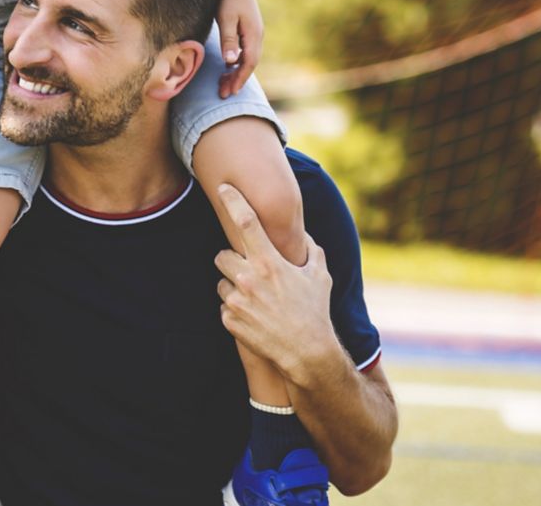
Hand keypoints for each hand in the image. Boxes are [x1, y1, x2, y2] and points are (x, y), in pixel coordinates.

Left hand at [213, 183, 336, 381]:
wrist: (306, 352)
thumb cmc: (314, 311)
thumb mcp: (319, 276)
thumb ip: (310, 250)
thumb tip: (302, 234)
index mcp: (269, 263)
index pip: (245, 223)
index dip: (233, 201)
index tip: (223, 187)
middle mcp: (248, 278)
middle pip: (221, 255)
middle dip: (232, 261)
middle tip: (249, 272)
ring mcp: (236, 300)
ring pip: (220, 282)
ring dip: (233, 287)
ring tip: (256, 299)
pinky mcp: (228, 319)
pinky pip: (224, 306)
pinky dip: (235, 309)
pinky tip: (254, 317)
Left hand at [216, 0, 263, 97]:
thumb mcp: (225, 19)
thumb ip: (228, 40)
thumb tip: (231, 62)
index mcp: (254, 34)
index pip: (249, 63)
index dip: (239, 79)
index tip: (229, 91)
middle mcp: (257, 34)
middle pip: (250, 63)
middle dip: (237, 80)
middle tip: (224, 94)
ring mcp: (254, 31)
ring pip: (248, 57)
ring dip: (236, 72)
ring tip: (223, 83)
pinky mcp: (248, 27)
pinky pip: (246, 50)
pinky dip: (237, 61)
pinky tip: (227, 66)